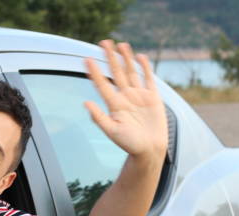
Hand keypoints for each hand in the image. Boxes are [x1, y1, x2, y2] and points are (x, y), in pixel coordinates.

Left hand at [85, 40, 167, 159]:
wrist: (149, 150)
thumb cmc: (129, 144)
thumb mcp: (112, 131)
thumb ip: (99, 117)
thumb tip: (86, 103)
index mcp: (114, 105)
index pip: (102, 84)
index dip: (95, 72)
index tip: (87, 59)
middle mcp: (125, 97)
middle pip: (116, 73)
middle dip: (110, 58)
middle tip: (103, 42)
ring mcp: (139, 96)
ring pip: (131, 72)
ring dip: (126, 58)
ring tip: (121, 44)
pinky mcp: (152, 97)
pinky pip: (148, 79)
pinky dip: (144, 67)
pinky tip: (140, 56)